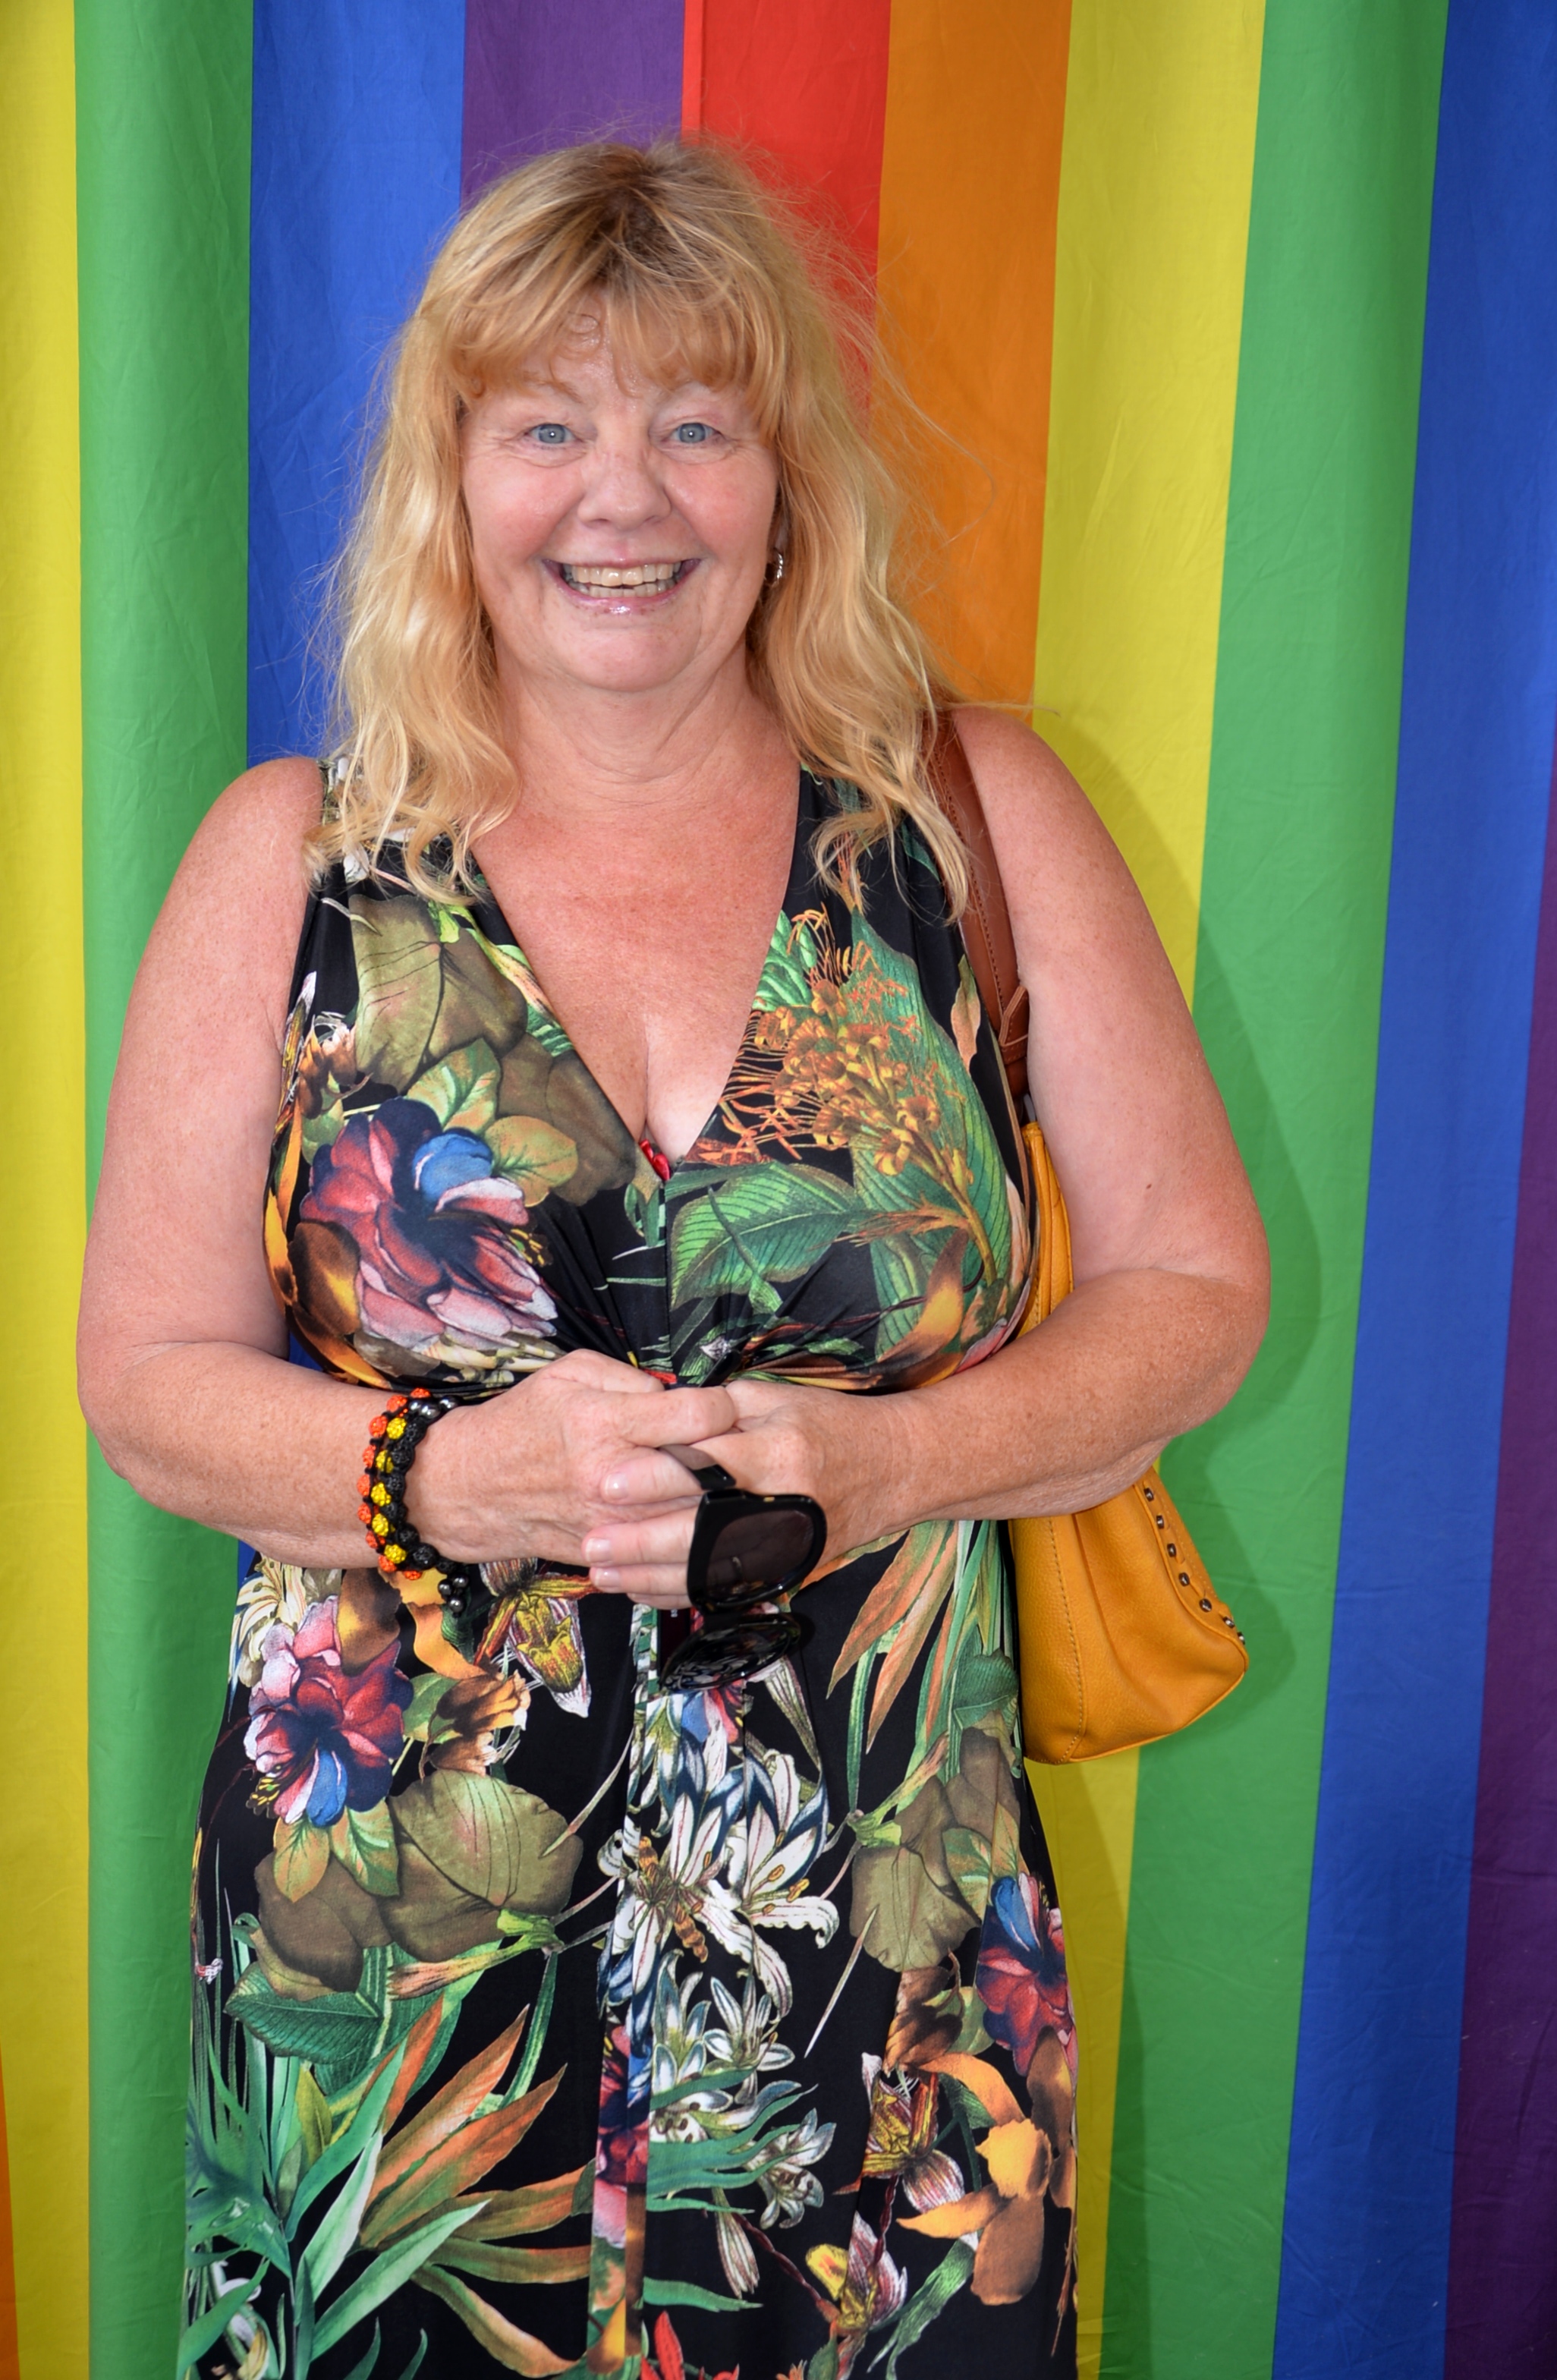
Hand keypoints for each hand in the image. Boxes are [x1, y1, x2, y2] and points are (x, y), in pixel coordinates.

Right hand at [405, 1348, 737, 1600]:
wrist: (471, 1486)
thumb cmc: (524, 1420)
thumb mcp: (571, 1373)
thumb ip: (630, 1377)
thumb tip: (679, 1395)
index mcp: (606, 1422)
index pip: (697, 1416)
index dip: (723, 1407)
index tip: (723, 1406)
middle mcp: (612, 1476)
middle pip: (707, 1472)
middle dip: (735, 1458)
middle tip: (743, 1447)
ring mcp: (612, 1521)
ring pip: (694, 1519)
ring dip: (723, 1504)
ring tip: (735, 1487)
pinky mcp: (608, 1551)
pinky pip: (666, 1552)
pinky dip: (692, 1539)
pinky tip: (704, 1522)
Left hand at [579, 1373, 901, 1604]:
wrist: (895, 1469)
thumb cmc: (829, 1424)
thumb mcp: (776, 1399)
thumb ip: (715, 1412)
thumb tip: (654, 1421)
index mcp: (778, 1453)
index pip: (706, 1469)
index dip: (654, 1479)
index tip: (606, 1481)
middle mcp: (783, 1506)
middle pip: (702, 1532)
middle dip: (641, 1541)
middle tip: (590, 1541)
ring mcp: (786, 1546)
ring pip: (709, 1571)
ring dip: (650, 1575)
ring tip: (601, 1571)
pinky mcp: (786, 1570)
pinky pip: (725, 1590)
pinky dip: (679, 1593)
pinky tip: (640, 1588)